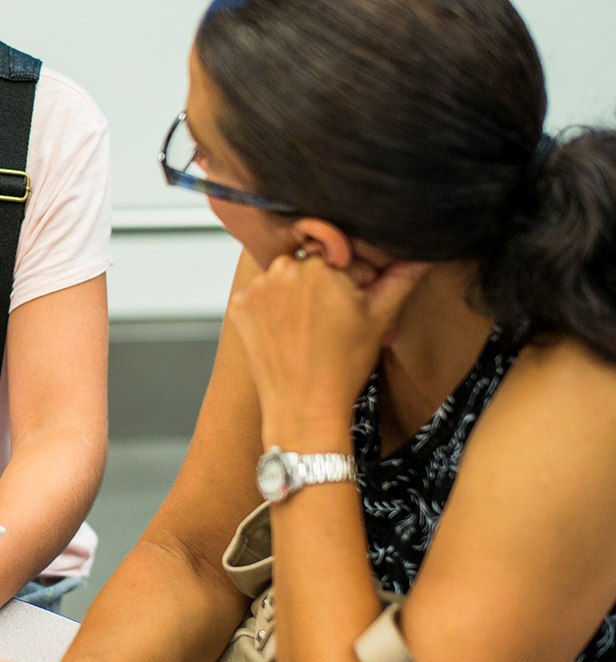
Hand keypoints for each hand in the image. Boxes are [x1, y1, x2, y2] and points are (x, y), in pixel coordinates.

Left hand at [228, 251, 429, 447]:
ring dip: (294, 295)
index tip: (351, 306)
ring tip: (307, 329)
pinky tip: (285, 334)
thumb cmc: (345, 364)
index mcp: (320, 266)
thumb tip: (423, 254)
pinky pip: (259, 296)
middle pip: (310, 265)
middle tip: (329, 321)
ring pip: (284, 279)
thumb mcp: (379, 318)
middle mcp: (283, 269)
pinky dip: (270, 310)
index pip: (343, 258)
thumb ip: (400, 279)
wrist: (304, 406)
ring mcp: (256, 288)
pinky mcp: (238, 306)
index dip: (353, 282)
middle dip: (322, 285)